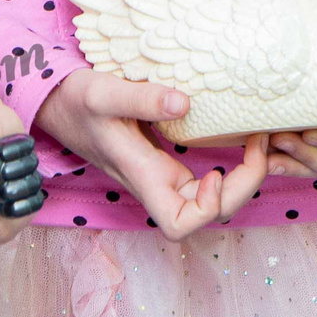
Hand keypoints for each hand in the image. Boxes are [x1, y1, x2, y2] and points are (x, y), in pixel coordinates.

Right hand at [33, 68, 267, 239]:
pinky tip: (242, 137)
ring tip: (259, 141)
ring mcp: (161, 174)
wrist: (55, 100)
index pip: (178, 223)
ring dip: (242, 179)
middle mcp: (155, 182)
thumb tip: (184, 104)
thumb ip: (142, 98)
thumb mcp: (103, 92)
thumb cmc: (75, 100)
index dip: (205, 209)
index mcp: (141, 175)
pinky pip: (204, 178)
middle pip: (207, 213)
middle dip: (244, 188)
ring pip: (209, 198)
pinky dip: (231, 165)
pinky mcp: (164, 160)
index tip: (215, 171)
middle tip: (261, 145)